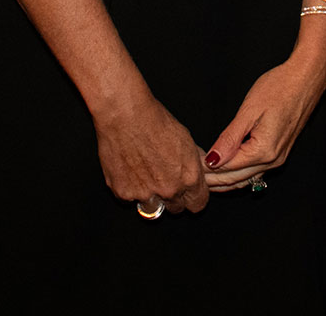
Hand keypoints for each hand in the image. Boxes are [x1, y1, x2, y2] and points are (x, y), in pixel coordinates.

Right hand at [93, 89, 208, 214]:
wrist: (125, 115)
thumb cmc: (156, 121)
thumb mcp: (186, 140)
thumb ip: (194, 162)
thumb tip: (202, 170)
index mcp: (189, 178)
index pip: (198, 205)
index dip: (193, 198)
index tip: (188, 193)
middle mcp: (169, 190)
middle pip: (176, 209)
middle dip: (173, 198)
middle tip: (164, 179)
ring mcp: (145, 194)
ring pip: (152, 207)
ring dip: (150, 195)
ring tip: (145, 171)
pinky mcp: (123, 193)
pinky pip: (130, 199)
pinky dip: (130, 188)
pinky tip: (129, 168)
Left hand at [205, 40, 325, 191]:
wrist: (306, 77)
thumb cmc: (280, 87)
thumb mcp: (249, 111)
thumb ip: (229, 139)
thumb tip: (212, 160)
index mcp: (263, 151)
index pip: (227, 169)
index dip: (206, 168)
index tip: (190, 164)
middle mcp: (273, 160)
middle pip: (236, 179)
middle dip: (213, 180)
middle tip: (192, 174)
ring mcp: (279, 157)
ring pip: (247, 178)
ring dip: (225, 180)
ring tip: (204, 176)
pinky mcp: (281, 151)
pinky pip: (256, 171)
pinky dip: (239, 173)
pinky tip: (227, 168)